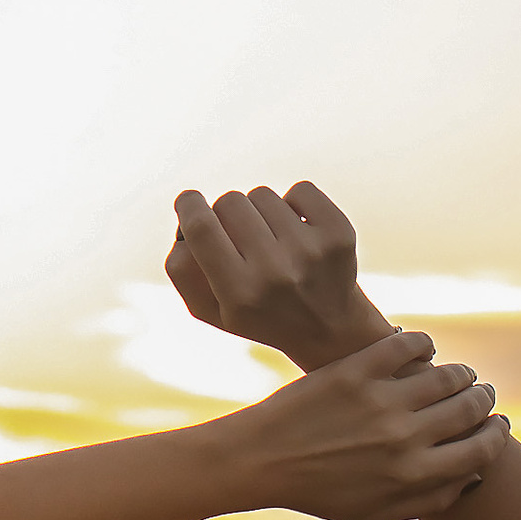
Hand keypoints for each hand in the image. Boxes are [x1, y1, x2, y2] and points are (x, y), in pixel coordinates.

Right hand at [168, 180, 383, 369]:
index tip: (189, 202)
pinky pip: (299, 190)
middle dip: (225, 213)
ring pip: (262, 194)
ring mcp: (311, 251)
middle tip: (237, 236)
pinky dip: (292, 203)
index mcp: (239, 294)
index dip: (188, 205)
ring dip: (259, 211)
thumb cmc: (258, 313)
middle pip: (229, 202)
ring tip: (270, 240)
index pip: (201, 228)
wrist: (329, 330)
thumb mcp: (211, 309)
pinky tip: (295, 230)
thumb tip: (184, 220)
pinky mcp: (339, 233)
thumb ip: (182, 269)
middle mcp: (276, 272)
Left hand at [209, 331, 507, 519]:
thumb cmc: (319, 491)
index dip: (496, 435)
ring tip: (459, 373)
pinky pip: (409, 344)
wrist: (260, 461)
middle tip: (483, 392)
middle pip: (470, 409)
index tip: (497, 424)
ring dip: (461, 373)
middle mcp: (403, 439)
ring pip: (447, 375)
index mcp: (412, 476)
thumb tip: (473, 477)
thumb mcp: (375, 512)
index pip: (481, 450)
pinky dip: (423, 344)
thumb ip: (428, 499)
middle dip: (484, 399)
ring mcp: (380, 401)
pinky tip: (422, 349)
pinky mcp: (356, 370)